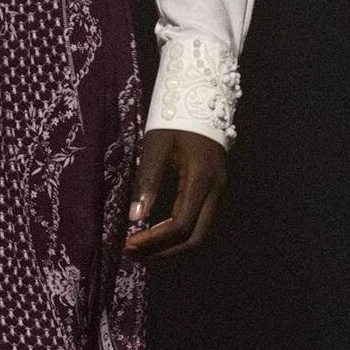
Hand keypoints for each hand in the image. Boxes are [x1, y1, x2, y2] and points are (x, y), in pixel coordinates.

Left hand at [124, 128, 227, 257]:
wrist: (201, 95)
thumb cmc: (174, 117)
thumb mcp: (156, 145)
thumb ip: (147, 181)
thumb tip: (135, 218)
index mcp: (202, 177)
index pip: (181, 223)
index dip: (155, 240)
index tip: (130, 244)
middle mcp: (216, 187)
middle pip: (195, 236)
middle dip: (164, 251)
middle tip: (134, 254)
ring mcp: (219, 188)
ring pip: (200, 231)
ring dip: (172, 245)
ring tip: (143, 248)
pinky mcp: (215, 187)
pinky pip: (200, 220)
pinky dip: (179, 232)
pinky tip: (157, 232)